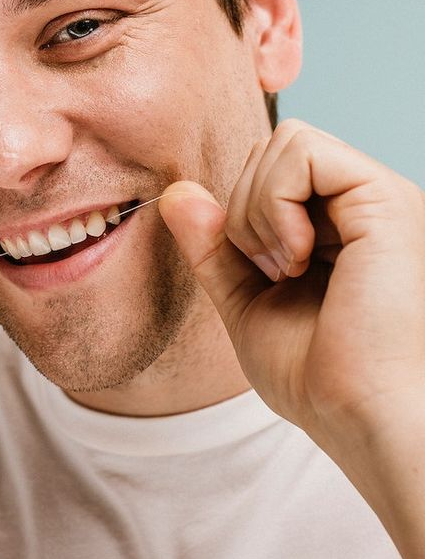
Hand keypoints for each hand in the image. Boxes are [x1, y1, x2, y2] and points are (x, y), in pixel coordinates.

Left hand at [158, 119, 424, 453]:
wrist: (363, 417)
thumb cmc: (319, 378)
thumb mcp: (248, 304)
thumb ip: (215, 248)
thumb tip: (175, 193)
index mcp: (342, 225)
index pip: (270, 172)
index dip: (243, 213)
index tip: (265, 275)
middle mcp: (365, 204)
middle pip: (274, 148)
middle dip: (247, 208)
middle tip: (276, 272)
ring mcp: (377, 197)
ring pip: (286, 141)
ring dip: (261, 207)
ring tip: (290, 267)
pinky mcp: (383, 196)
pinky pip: (303, 149)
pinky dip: (277, 201)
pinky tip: (300, 257)